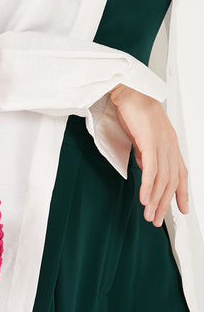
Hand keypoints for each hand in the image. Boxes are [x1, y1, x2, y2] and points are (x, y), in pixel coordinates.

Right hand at [109, 83, 188, 226]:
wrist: (129, 91)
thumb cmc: (133, 110)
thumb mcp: (142, 137)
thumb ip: (146, 154)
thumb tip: (146, 169)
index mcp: (170, 144)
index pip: (180, 173)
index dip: (182, 193)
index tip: (182, 210)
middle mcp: (170, 145)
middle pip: (171, 181)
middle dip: (165, 204)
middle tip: (157, 220)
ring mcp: (162, 143)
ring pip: (163, 179)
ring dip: (155, 201)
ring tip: (149, 216)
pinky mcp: (150, 142)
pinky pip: (151, 170)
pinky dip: (148, 187)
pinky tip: (144, 200)